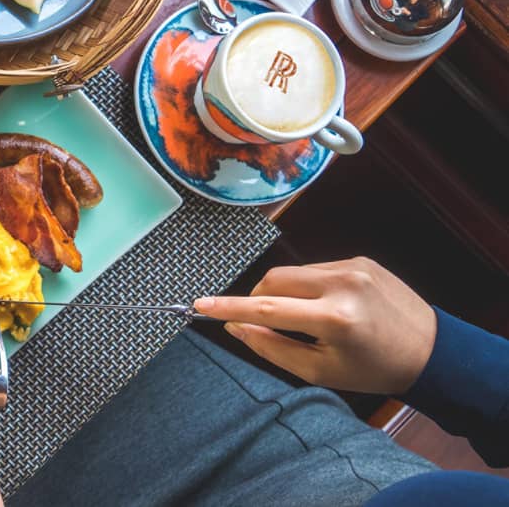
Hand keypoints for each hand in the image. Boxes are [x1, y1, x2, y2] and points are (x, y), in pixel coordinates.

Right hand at [194, 257, 436, 394]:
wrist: (432, 352)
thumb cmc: (374, 369)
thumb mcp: (321, 370)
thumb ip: (272, 347)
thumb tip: (236, 326)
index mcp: (334, 318)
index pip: (267, 307)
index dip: (228, 306)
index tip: (199, 304)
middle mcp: (343, 285)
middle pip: (274, 280)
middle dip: (259, 298)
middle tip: (265, 322)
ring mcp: (353, 267)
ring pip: (293, 272)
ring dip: (287, 292)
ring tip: (309, 318)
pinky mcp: (361, 259)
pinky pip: (316, 268)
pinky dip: (310, 286)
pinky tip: (330, 305)